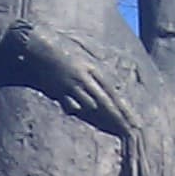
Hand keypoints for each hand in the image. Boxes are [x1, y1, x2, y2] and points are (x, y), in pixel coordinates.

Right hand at [19, 25, 135, 137]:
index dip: (124, 108)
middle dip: (117, 118)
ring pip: (89, 105)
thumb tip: (113, 82)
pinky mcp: (58, 91)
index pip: (113, 92)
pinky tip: (76, 105)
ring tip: (104, 121)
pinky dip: (76, 107)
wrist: (40, 44)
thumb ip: (98, 67)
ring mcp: (72, 86)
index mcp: (94, 68)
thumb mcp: (86, 52)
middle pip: (105, 102)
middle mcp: (85, 78)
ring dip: (95, 112)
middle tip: (127, 131)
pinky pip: (71, 105)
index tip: (134, 122)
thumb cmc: (62, 45)